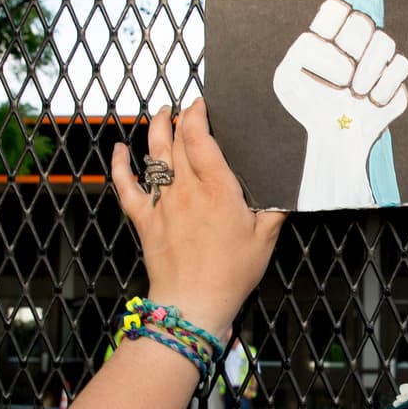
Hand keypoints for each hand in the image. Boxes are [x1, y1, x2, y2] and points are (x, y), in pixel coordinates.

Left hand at [110, 101, 284, 338]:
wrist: (193, 305)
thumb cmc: (231, 273)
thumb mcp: (265, 238)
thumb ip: (275, 207)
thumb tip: (288, 185)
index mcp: (217, 190)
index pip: (200, 138)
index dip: (198, 114)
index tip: (202, 102)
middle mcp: (186, 190)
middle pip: (174, 140)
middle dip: (179, 116)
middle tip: (186, 106)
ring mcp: (162, 203)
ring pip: (153, 156)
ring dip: (154, 129)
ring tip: (161, 113)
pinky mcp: (144, 219)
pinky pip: (126, 186)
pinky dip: (120, 165)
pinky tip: (119, 149)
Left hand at [273, 0, 407, 208]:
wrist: (335, 135)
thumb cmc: (309, 105)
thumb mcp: (286, 81)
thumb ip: (297, 54)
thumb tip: (333, 46)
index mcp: (330, 33)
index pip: (337, 6)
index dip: (332, 24)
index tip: (321, 50)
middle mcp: (356, 39)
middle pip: (362, 21)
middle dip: (350, 53)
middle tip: (341, 79)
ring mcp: (378, 54)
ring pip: (385, 40)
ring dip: (367, 73)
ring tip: (355, 94)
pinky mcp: (396, 74)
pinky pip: (400, 65)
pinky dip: (384, 87)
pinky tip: (372, 102)